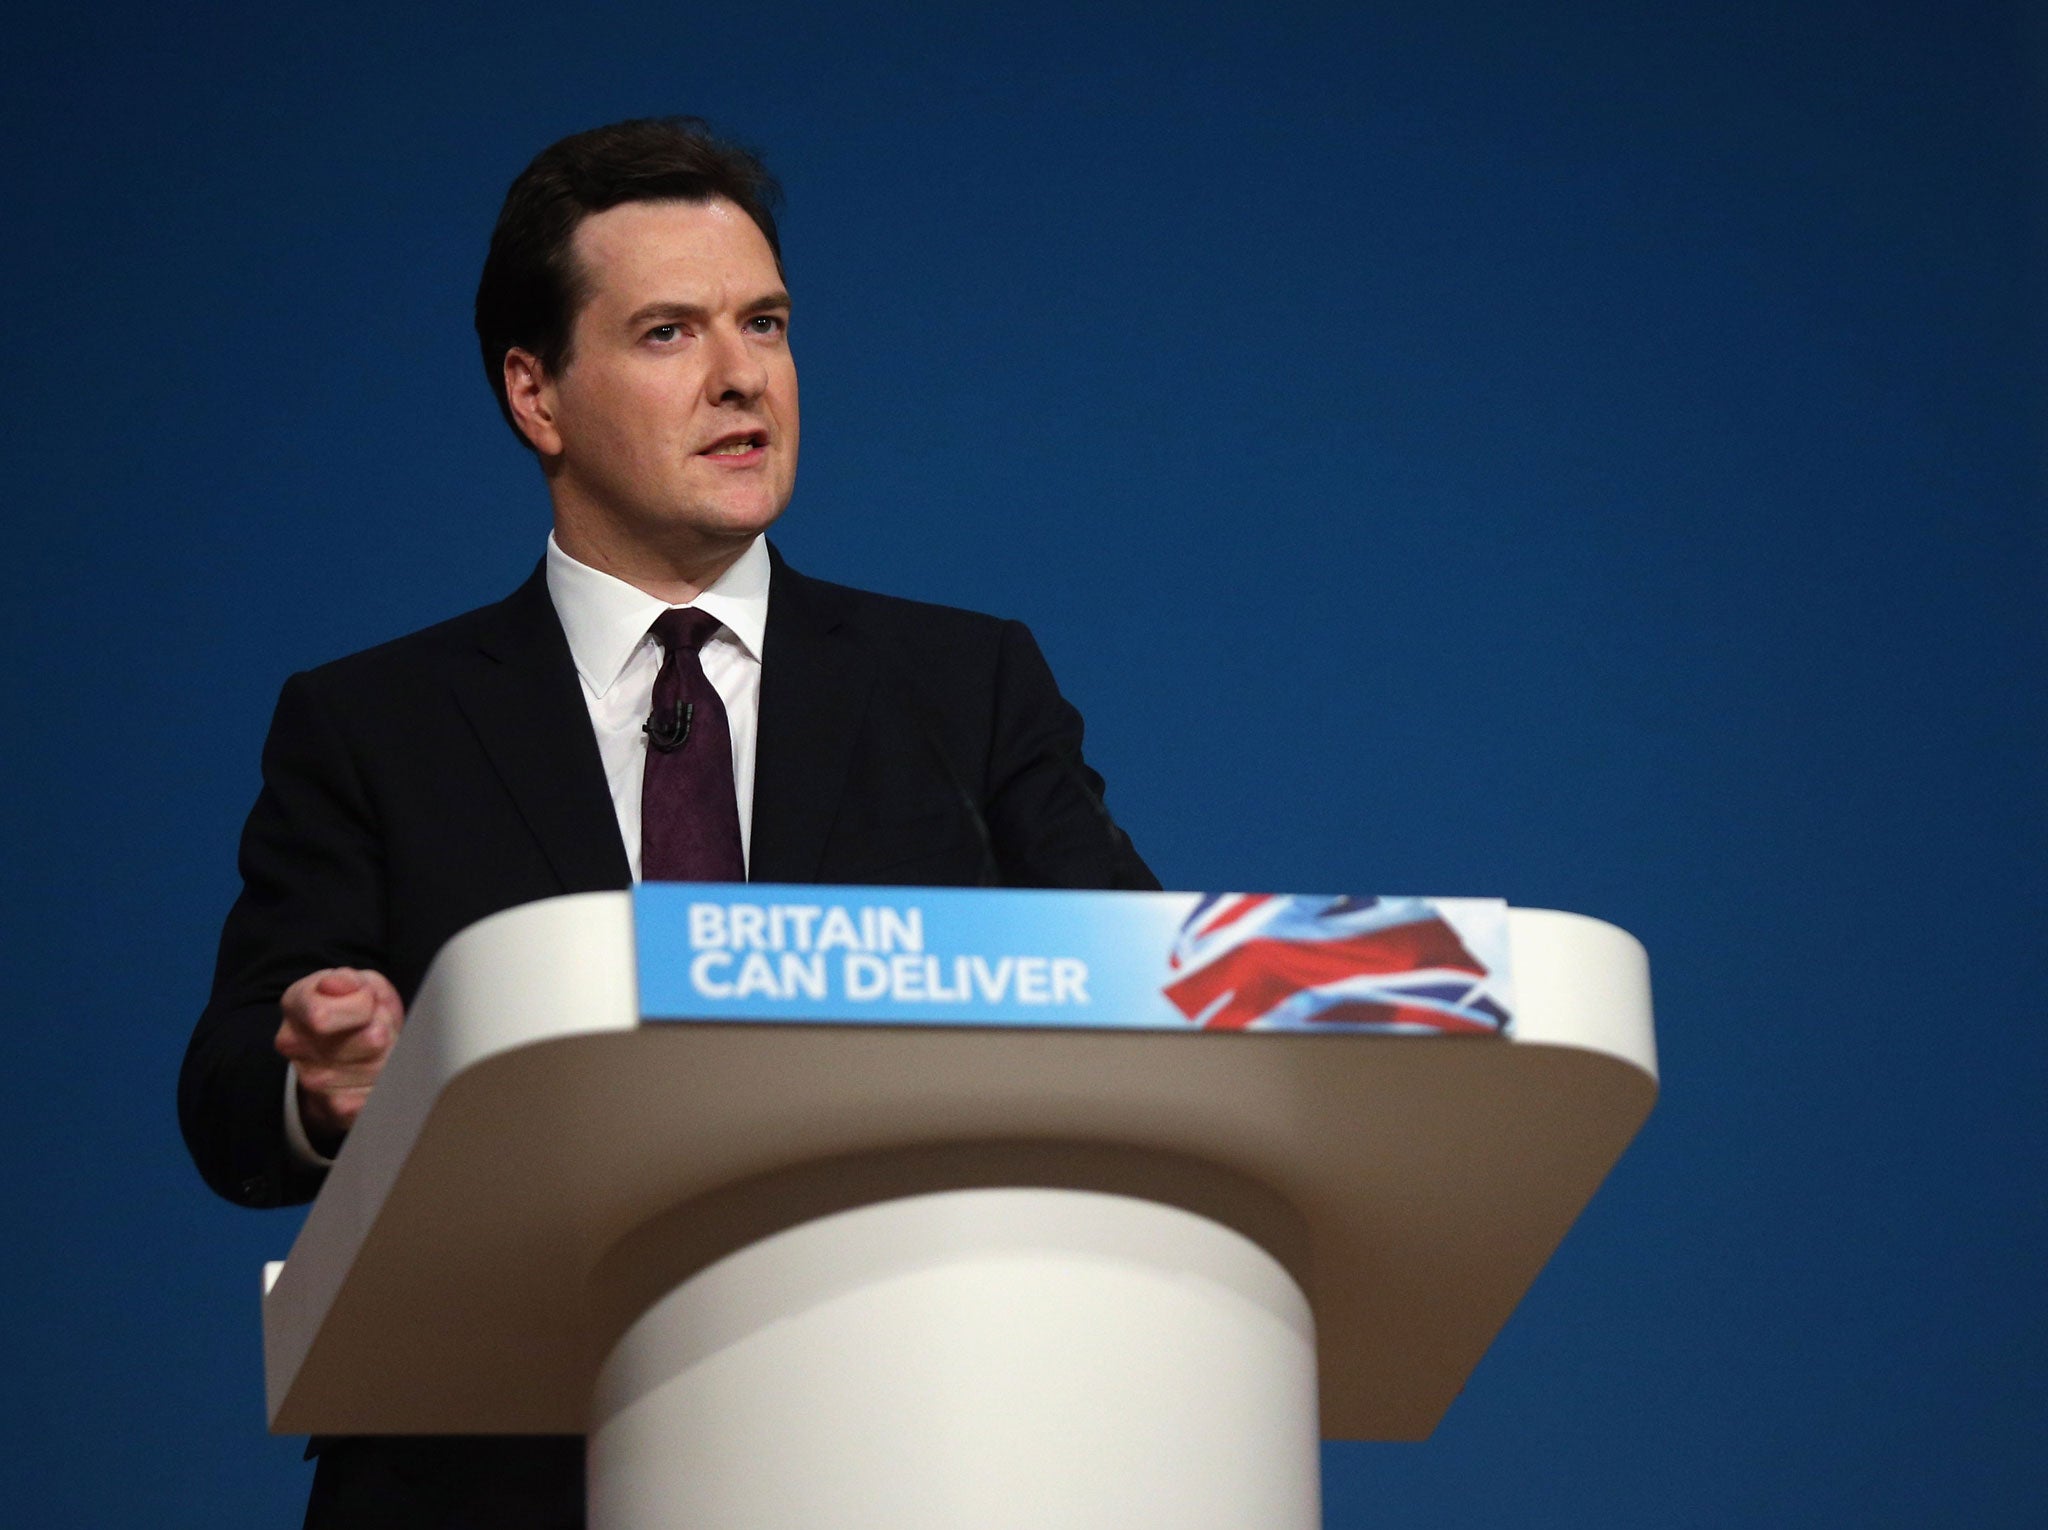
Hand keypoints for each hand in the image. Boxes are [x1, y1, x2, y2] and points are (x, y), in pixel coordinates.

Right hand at [274, 968, 405, 1147]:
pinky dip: (388, 1083)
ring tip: (379, 1049)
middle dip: (385, 1030)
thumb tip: (337, 984)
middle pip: (369, 1040)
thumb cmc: (359, 1010)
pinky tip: (378, 1074)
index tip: (367, 1002)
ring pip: (378, 1068)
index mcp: (295, 1004)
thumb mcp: (360, 984)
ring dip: (389, 1056)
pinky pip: (377, 1096)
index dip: (364, 1004)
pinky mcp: (337, 1108)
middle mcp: (294, 1045)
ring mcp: (312, 1080)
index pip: (323, 1016)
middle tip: (378, 1026)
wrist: (350, 1053)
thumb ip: (351, 981)